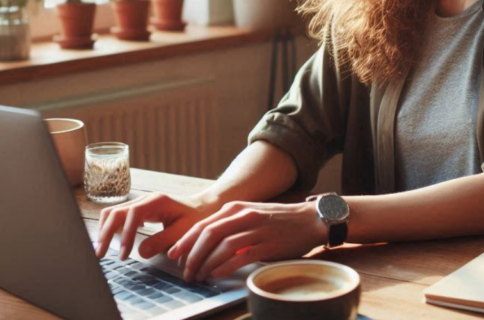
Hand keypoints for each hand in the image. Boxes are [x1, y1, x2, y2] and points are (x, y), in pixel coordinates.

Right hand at [96, 192, 217, 260]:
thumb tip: (139, 252)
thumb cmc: (196, 218)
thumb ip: (162, 241)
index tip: (124, 254)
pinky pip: (119, 216)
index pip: (132, 215)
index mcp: (156, 202)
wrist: (203, 207)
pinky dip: (112, 228)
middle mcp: (145, 199)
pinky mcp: (139, 209)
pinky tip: (113, 242)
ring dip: (105, 230)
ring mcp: (140, 203)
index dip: (125, 234)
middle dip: (105, 233)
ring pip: (113, 212)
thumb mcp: (183, 231)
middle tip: (100, 255)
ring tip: (103, 250)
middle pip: (115, 212)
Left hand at [166, 201, 325, 281]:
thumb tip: (203, 242)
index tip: (174, 255)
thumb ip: (229, 224)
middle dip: (192, 256)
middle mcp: (244, 216)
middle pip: (208, 235)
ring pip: (222, 247)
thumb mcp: (250, 214)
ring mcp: (256, 230)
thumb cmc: (278, 220)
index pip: (202, 224)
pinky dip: (225, 267)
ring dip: (206, 264)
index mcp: (236, 208)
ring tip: (199, 276)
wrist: (309, 219)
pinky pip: (241, 257)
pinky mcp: (268, 245)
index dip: (185, 241)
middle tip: (185, 271)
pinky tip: (217, 274)